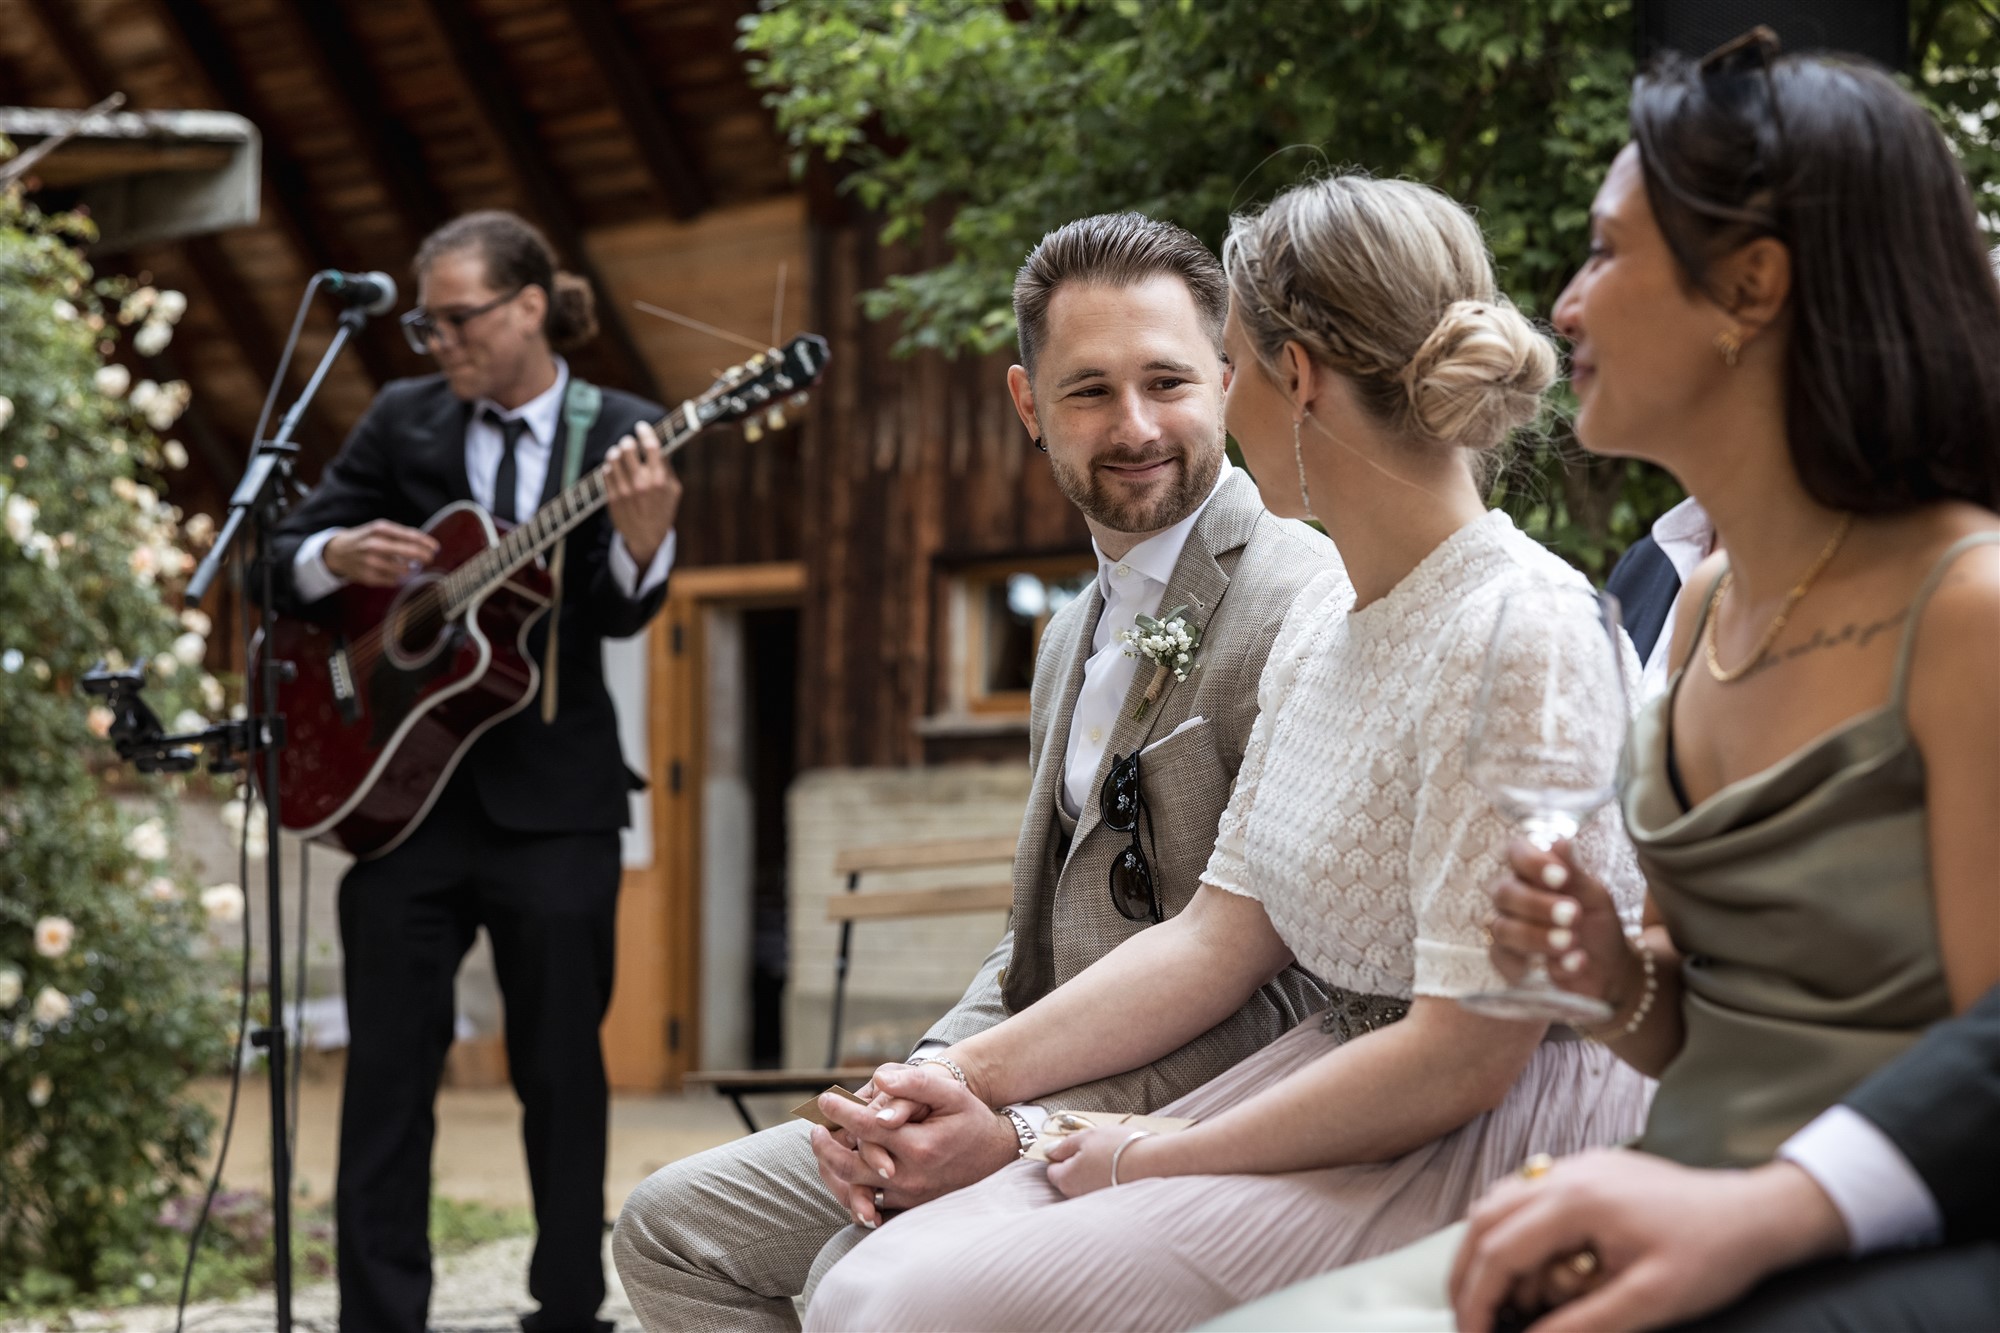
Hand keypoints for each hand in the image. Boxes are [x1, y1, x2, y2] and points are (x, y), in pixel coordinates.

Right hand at [323, 520, 439, 586]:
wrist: (337, 552)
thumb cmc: (366, 539)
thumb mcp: (379, 529)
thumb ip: (401, 536)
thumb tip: (427, 546)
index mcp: (379, 529)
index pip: (409, 535)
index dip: (425, 543)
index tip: (436, 548)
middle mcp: (374, 544)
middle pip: (408, 552)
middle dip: (423, 556)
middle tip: (430, 558)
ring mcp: (370, 562)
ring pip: (403, 569)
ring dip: (411, 568)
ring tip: (411, 565)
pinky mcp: (368, 577)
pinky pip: (393, 580)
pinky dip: (398, 577)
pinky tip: (396, 573)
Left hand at [604, 420, 680, 568]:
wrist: (647, 537)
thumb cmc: (662, 511)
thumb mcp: (674, 490)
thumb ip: (667, 468)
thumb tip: (659, 445)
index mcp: (659, 479)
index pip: (651, 446)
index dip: (645, 432)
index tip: (640, 426)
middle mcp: (642, 483)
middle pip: (628, 448)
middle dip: (628, 441)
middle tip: (628, 442)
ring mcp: (625, 490)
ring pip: (614, 458)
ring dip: (616, 452)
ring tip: (619, 453)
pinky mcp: (612, 497)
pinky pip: (606, 472)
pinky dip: (609, 466)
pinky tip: (614, 468)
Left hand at [807, 1063, 1021, 1227]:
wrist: (997, 1157)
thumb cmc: (971, 1119)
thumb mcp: (951, 1093)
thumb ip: (914, 1083)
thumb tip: (878, 1079)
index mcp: (918, 1146)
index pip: (865, 1128)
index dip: (839, 1111)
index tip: (824, 1098)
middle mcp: (910, 1177)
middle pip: (849, 1165)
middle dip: (825, 1144)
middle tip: (815, 1126)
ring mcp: (908, 1198)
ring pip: (852, 1190)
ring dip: (830, 1168)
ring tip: (823, 1147)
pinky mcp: (908, 1210)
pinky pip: (867, 1208)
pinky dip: (848, 1191)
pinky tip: (840, 1174)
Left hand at [1044, 1126, 1162, 1197]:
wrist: (1154, 1164)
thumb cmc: (1119, 1147)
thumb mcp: (1087, 1137)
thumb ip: (1064, 1145)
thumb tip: (1049, 1151)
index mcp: (1067, 1178)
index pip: (1052, 1170)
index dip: (1061, 1155)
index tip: (1074, 1145)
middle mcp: (1078, 1195)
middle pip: (1070, 1179)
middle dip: (1078, 1165)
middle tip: (1096, 1148)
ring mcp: (1095, 1201)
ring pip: (1087, 1185)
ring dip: (1094, 1172)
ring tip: (1112, 1158)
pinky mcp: (1112, 1204)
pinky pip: (1103, 1190)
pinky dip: (1108, 1180)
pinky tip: (1121, 1170)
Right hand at [1449, 1149, 1848, 1332]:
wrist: (1756, 1214)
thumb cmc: (1711, 1256)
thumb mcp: (1650, 1302)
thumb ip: (1582, 1324)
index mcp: (1576, 1201)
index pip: (1499, 1250)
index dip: (1477, 1300)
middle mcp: (1565, 1174)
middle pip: (1484, 1220)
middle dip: (1468, 1275)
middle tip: (1468, 1321)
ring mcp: (1575, 1166)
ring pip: (1498, 1201)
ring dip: (1485, 1250)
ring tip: (1491, 1299)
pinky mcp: (1588, 1171)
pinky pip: (1526, 1194)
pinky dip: (1510, 1230)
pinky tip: (1523, 1263)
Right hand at [1485, 838, 1635, 1007]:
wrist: (1608, 970)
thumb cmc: (1597, 924)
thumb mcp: (1594, 896)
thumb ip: (1574, 871)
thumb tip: (1560, 842)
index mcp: (1531, 872)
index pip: (1515, 853)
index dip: (1533, 862)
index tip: (1562, 877)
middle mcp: (1511, 896)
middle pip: (1504, 892)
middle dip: (1538, 905)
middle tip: (1573, 915)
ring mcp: (1504, 928)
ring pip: (1503, 928)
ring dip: (1538, 936)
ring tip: (1572, 942)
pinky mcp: (1504, 961)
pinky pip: (1507, 961)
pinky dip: (1539, 963)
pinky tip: (1572, 964)